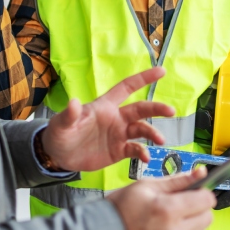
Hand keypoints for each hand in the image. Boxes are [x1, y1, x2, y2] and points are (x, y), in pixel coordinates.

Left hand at [41, 67, 174, 171]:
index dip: (143, 78)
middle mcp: (116, 118)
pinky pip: (134, 150)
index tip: (161, 71)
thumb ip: (70, 114)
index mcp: (106, 105)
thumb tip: (74, 102)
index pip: (127, 87)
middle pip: (141, 109)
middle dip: (156, 108)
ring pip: (141, 130)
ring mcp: (119, 135)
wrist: (58, 156)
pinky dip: (142, 153)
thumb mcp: (62, 123)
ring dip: (152, 133)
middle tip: (171, 110)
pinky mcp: (118, 151)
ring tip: (160, 140)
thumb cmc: (60, 133)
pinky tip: (145, 158)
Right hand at [107, 167, 215, 229]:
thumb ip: (178, 180)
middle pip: (207, 217)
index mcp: (168, 209)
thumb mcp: (149, 185)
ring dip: (193, 220)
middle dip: (199, 206)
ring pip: (200, 229)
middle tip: (183, 201)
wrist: (107, 227)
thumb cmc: (123, 207)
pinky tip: (170, 224)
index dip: (203, 191)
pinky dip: (184, 229)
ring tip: (173, 214)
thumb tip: (200, 173)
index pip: (206, 200)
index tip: (196, 189)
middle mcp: (174, 229)